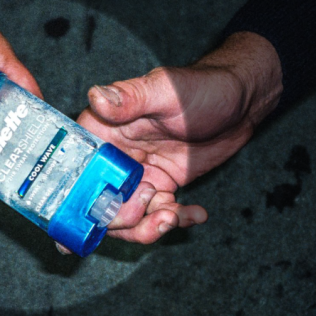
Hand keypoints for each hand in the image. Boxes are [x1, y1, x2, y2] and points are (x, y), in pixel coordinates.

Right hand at [77, 31, 282, 242]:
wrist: (240, 102)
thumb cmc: (201, 88)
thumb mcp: (164, 92)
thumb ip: (129, 98)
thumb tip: (95, 96)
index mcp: (102, 132)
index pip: (75, 171)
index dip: (76, 200)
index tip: (89, 219)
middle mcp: (112, 157)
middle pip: (97, 204)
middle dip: (122, 217)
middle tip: (153, 202)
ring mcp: (134, 176)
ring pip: (125, 218)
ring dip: (147, 227)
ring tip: (174, 216)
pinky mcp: (158, 186)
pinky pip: (155, 215)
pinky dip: (174, 220)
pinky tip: (194, 214)